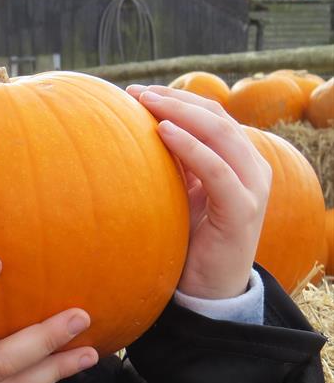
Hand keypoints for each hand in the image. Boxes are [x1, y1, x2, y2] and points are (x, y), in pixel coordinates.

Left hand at [127, 84, 270, 298]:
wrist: (208, 289)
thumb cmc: (189, 238)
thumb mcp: (180, 192)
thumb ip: (172, 163)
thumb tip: (131, 131)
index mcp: (238, 159)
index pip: (211, 115)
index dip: (176, 98)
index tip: (135, 92)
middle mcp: (252, 168)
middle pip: (216, 117)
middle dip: (175, 100)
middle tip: (136, 93)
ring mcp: (252, 188)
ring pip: (220, 134)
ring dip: (180, 114)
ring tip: (146, 103)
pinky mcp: (242, 211)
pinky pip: (216, 171)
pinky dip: (191, 147)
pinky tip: (164, 132)